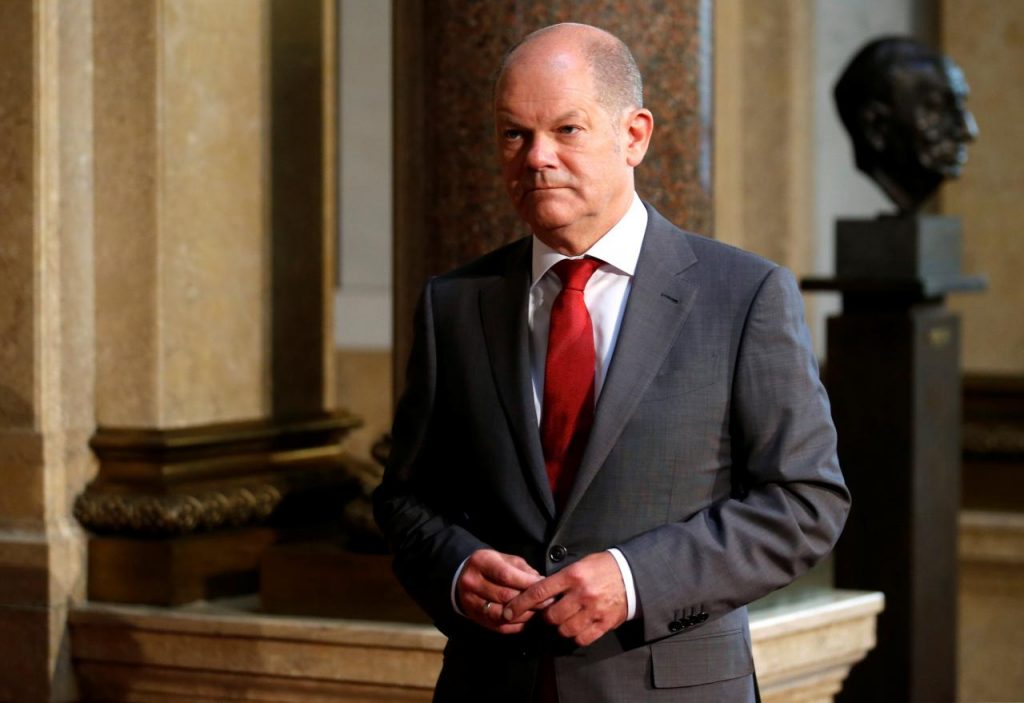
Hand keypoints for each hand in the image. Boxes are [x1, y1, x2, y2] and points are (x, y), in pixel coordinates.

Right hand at [457, 549, 543, 633]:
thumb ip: (522, 569)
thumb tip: (541, 581)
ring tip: (540, 612)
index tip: (545, 585)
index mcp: (481, 562)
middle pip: (504, 596)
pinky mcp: (475, 617)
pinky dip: (517, 625)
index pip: (506, 575)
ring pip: (502, 614)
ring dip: (524, 615)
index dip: (527, 582)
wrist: (464, 576)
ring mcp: (471, 602)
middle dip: (529, 600)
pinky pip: (499, 626)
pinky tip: (528, 620)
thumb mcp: (504, 558)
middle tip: (548, 601)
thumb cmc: (490, 565)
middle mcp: (472, 582)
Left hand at [502, 551, 626, 646]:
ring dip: (561, 627)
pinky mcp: (605, 623)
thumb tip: (539, 593)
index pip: (539, 592)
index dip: (520, 604)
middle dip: (546, 617)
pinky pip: (581, 638)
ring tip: (566, 618)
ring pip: (564, 629)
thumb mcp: (580, 564)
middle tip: (549, 612)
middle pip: (550, 616)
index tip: (507, 612)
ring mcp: (594, 610)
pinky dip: (576, 636)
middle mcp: (582, 594)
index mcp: (573, 575)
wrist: (634, 575)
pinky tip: (578, 626)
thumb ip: (560, 579)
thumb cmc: (603, 567)